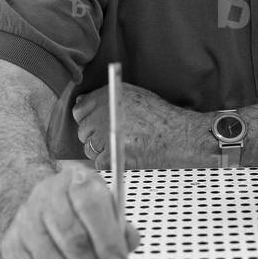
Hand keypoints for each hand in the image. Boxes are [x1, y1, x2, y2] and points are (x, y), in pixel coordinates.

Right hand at [0, 165, 138, 258]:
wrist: (39, 202)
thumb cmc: (80, 209)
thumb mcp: (105, 205)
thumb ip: (120, 226)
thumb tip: (129, 245)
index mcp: (76, 181)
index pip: (92, 207)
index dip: (107, 239)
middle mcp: (47, 197)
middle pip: (72, 239)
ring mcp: (26, 222)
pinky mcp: (12, 246)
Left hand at [73, 83, 212, 167]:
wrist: (178, 134)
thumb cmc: (160, 117)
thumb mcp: (134, 95)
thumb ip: (106, 98)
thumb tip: (82, 101)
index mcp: (106, 96)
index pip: (79, 110)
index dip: (88, 119)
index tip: (97, 125)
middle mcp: (102, 112)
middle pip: (83, 131)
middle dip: (96, 137)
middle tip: (116, 138)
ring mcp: (104, 133)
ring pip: (89, 149)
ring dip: (102, 151)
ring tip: (123, 147)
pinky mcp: (110, 152)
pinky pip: (99, 162)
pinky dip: (111, 163)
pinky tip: (125, 156)